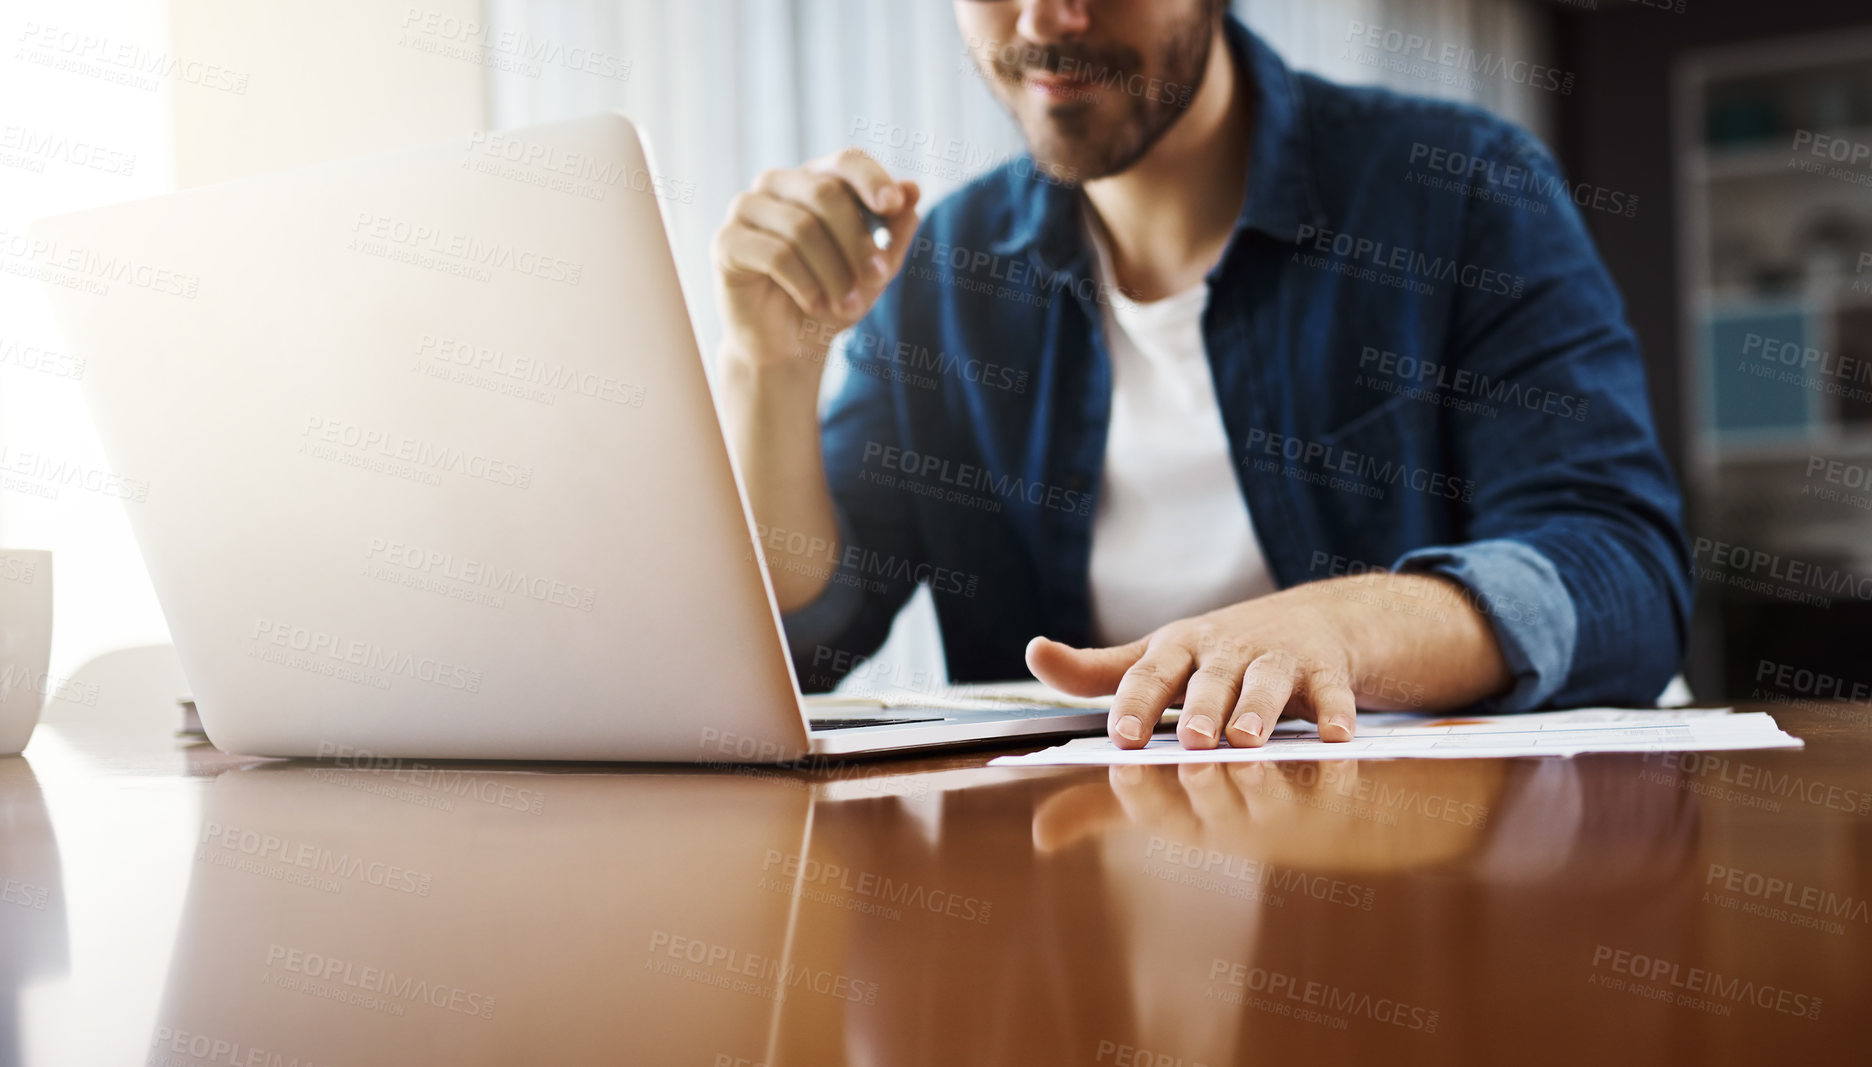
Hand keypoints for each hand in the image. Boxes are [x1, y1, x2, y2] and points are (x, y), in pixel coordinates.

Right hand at [711, 148, 920, 371]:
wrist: (788, 345)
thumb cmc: (832, 298)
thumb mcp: (875, 269)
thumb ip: (895, 231)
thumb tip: (913, 189)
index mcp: (815, 180)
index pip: (846, 161)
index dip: (872, 179)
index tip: (894, 205)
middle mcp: (777, 184)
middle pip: (826, 193)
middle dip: (858, 241)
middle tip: (879, 278)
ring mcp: (746, 208)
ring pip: (802, 227)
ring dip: (834, 272)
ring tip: (847, 305)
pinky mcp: (726, 241)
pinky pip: (776, 254)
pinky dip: (805, 283)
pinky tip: (815, 304)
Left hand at [1025, 573, 1507, 749]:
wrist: (1311, 621)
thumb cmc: (1217, 654)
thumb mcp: (1158, 657)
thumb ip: (1097, 672)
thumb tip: (1034, 654)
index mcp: (1178, 648)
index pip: (1149, 673)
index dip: (1136, 702)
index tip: (1123, 737)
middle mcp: (1226, 649)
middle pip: (1210, 678)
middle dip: (1200, 707)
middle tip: (1192, 740)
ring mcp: (1278, 658)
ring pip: (1267, 684)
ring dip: (1258, 709)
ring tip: (1247, 739)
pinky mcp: (1326, 670)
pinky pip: (1333, 693)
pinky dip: (1337, 712)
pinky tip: (1339, 737)